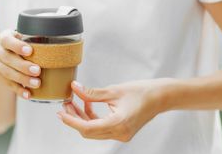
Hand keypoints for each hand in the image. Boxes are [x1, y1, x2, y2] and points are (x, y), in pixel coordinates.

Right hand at [0, 29, 40, 98]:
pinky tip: (28, 94)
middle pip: (8, 59)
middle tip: (37, 71)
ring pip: (8, 73)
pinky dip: (19, 90)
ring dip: (23, 79)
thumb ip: (32, 40)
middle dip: (23, 66)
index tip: (30, 51)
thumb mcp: (22, 38)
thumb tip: (52, 46)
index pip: (8, 40)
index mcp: (3, 38)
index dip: (18, 46)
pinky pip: (8, 85)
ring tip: (37, 83)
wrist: (1, 55)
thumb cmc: (19, 44)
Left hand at [57, 79, 172, 141]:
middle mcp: (120, 133)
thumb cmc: (142, 91)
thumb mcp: (114, 90)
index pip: (87, 128)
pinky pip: (101, 128)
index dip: (71, 121)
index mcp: (119, 124)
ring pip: (94, 130)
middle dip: (74, 119)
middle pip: (89, 131)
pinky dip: (92, 118)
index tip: (60, 113)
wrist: (161, 97)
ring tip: (73, 103)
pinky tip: (87, 105)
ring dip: (82, 118)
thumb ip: (92, 92)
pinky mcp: (122, 131)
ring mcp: (121, 134)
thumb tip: (74, 88)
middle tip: (65, 104)